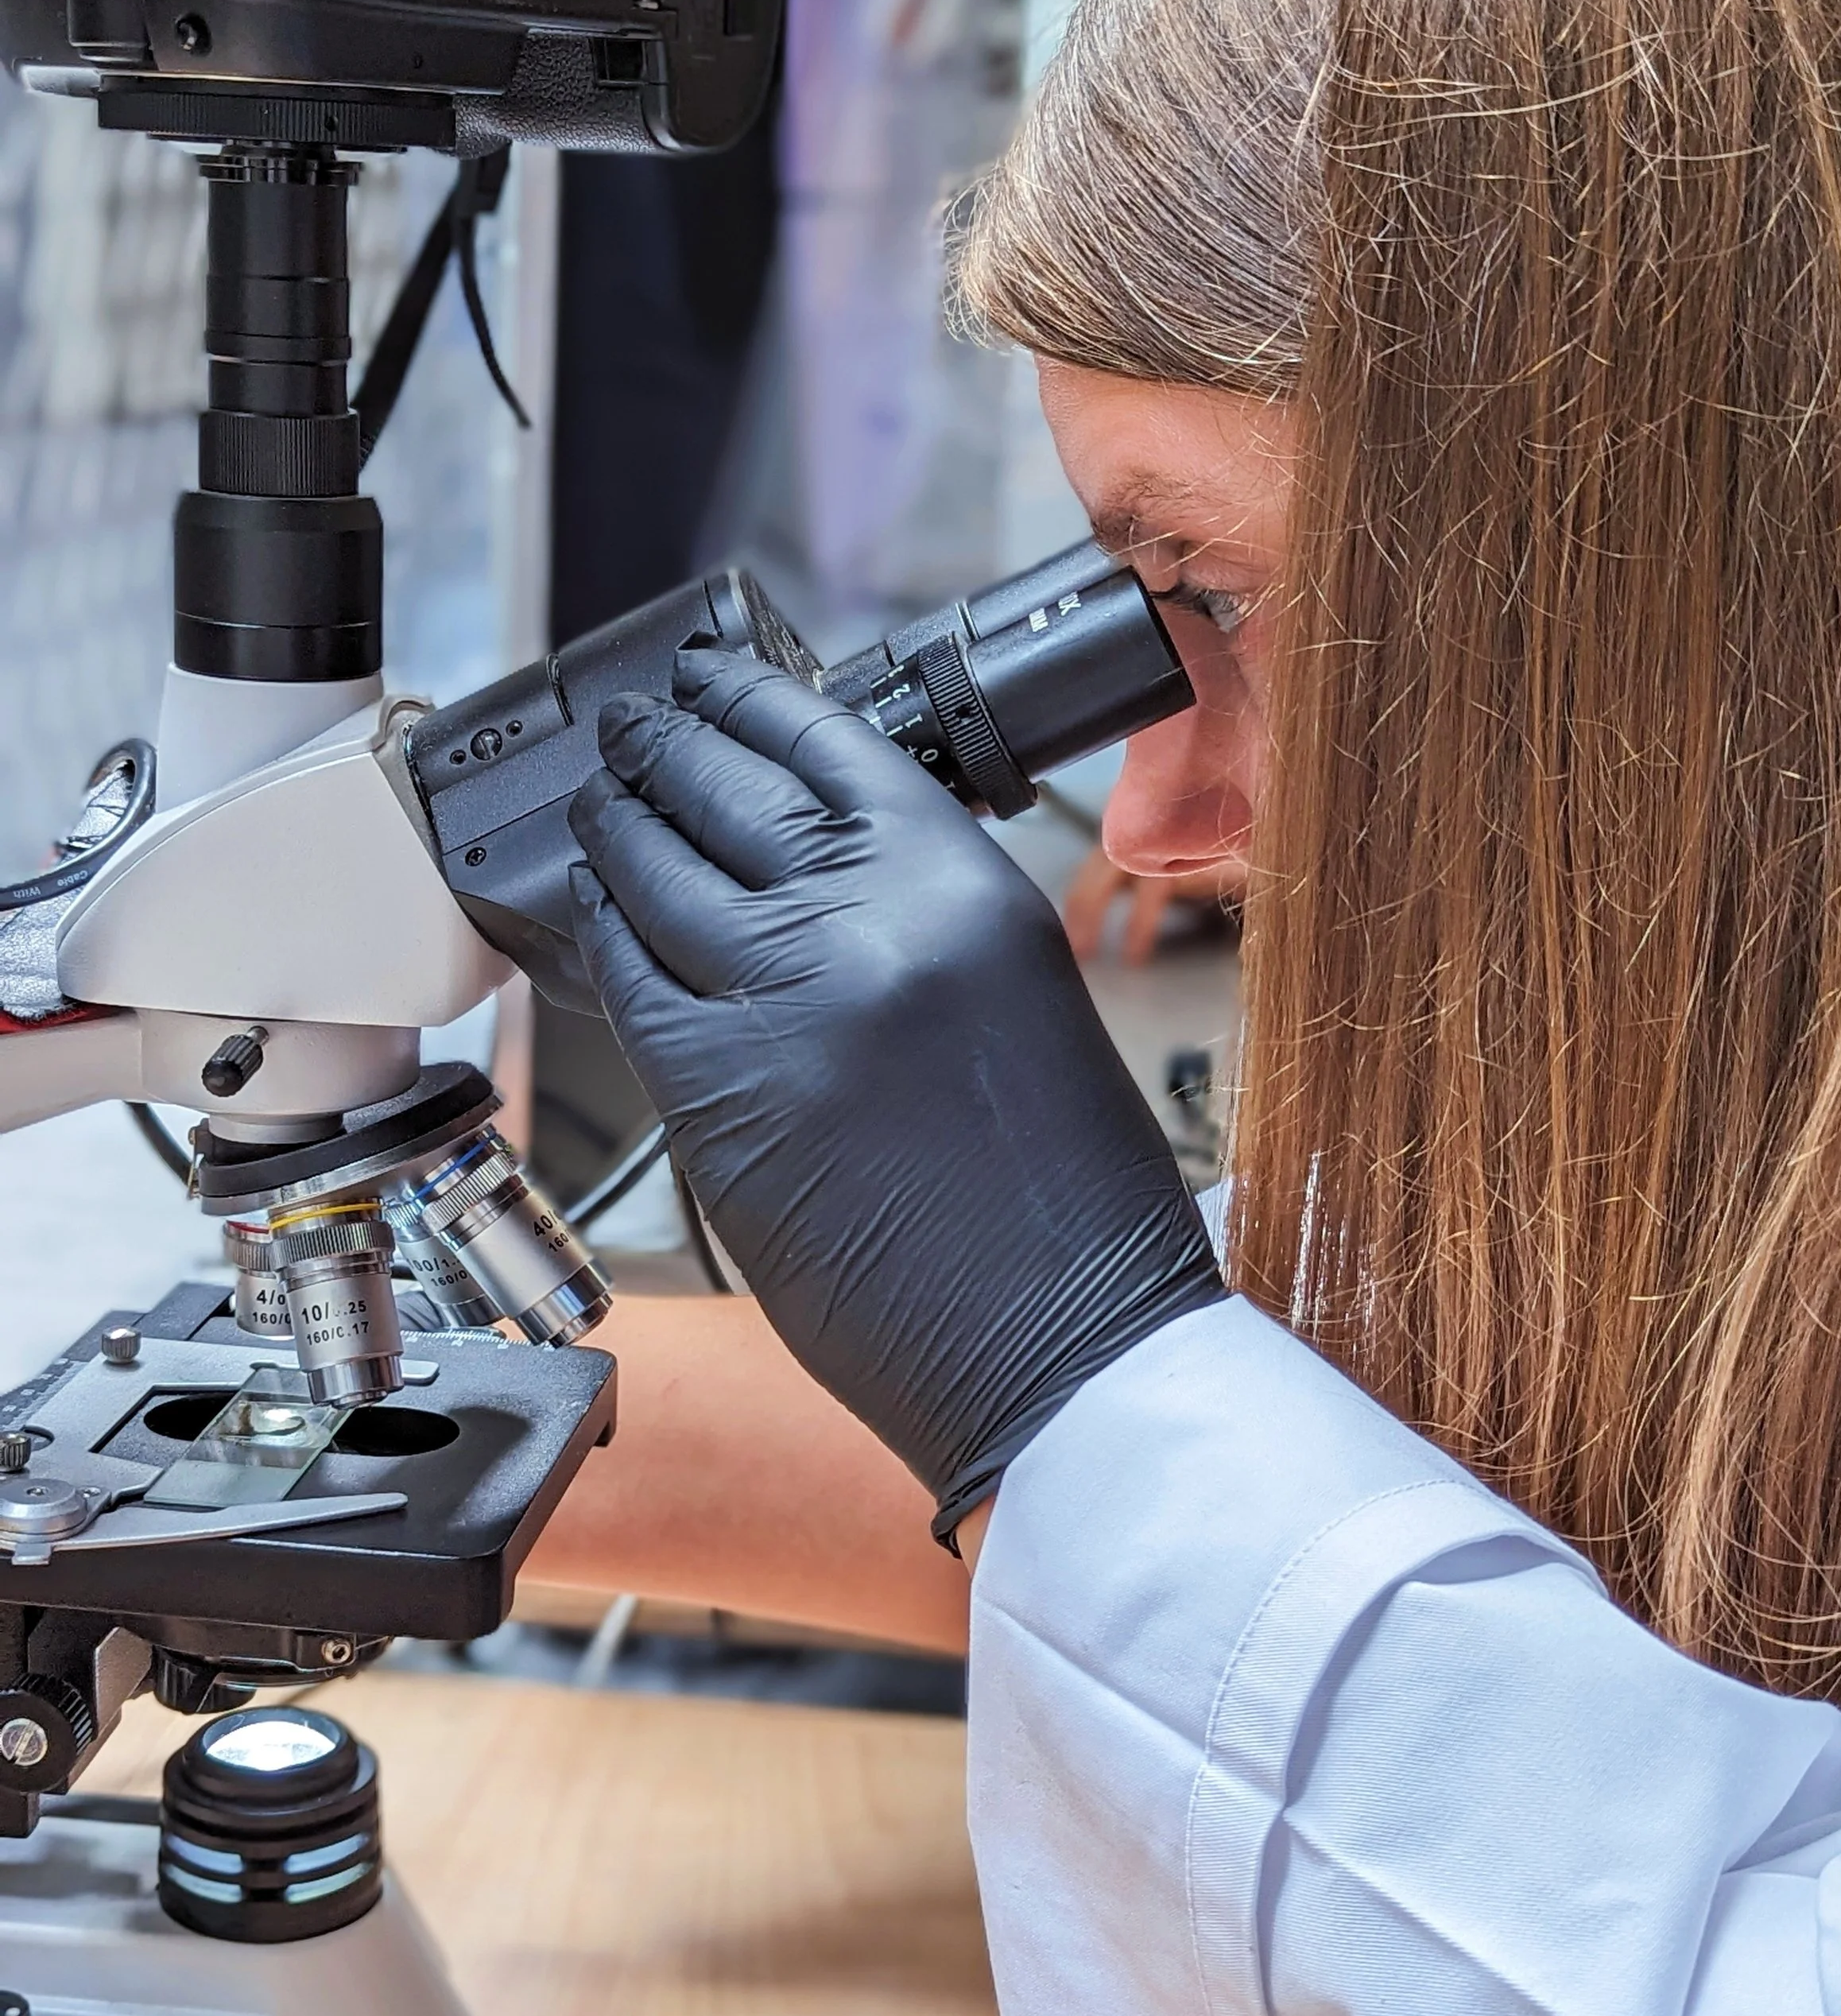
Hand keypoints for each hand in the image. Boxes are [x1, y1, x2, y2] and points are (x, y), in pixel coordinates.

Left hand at [567, 650, 1224, 1542]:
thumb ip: (914, 913)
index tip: (703, 675)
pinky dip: (602, 938)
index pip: (822, 742)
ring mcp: (778, 1007)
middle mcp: (866, 921)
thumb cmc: (1069, 1195)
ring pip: (651, 877)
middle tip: (626, 728)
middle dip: (656, 748)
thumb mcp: (1019, 993)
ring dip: (611, 830)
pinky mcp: (715, 1099)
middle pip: (717, 791)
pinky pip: (628, 985)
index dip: (741, 697)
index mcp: (963, 883)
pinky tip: (596, 916)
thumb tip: (803, 863)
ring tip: (596, 807)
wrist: (1066, 1340)